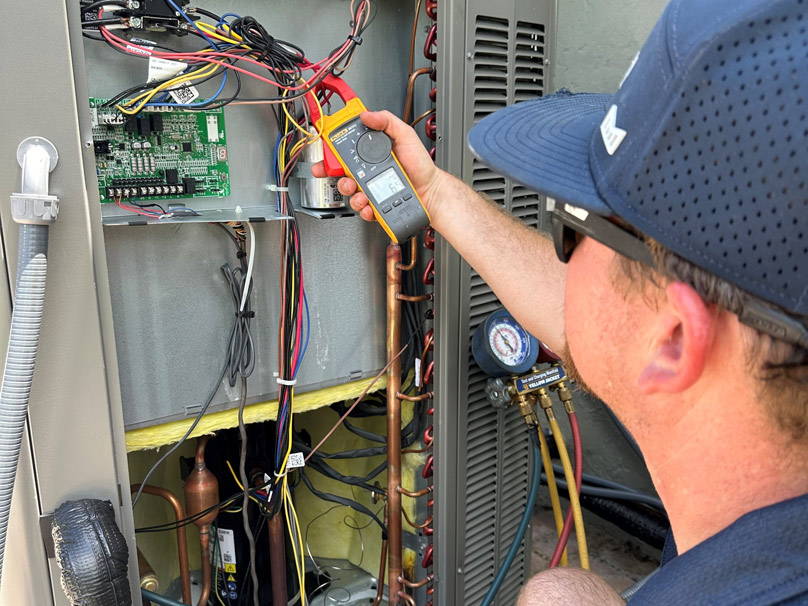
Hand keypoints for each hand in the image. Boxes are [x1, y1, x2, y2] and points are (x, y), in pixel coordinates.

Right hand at [310, 111, 444, 222]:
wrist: (431, 190)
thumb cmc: (420, 165)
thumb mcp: (405, 135)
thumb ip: (387, 121)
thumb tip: (367, 114)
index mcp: (371, 154)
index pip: (345, 151)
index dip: (331, 154)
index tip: (326, 157)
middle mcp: (368, 170)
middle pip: (340, 173)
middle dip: (335, 176)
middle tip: (344, 177)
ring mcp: (370, 188)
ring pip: (349, 192)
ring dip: (350, 193)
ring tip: (360, 193)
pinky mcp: (375, 204)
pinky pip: (362, 209)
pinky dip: (363, 209)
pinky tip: (370, 205)